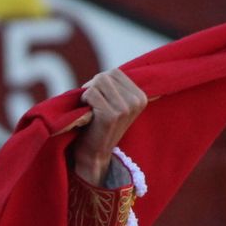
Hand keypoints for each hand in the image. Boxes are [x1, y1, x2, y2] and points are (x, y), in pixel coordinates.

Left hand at [71, 69, 145, 185]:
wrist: (94, 154)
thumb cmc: (100, 126)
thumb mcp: (115, 104)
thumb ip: (116, 87)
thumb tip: (109, 72)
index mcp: (141, 97)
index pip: (115, 72)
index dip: (100, 83)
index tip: (98, 100)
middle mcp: (137, 101)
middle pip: (106, 75)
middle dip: (93, 87)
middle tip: (92, 105)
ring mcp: (126, 108)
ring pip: (98, 81)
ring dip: (88, 93)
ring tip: (91, 110)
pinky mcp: (112, 115)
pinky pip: (91, 93)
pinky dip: (83, 101)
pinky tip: (88, 115)